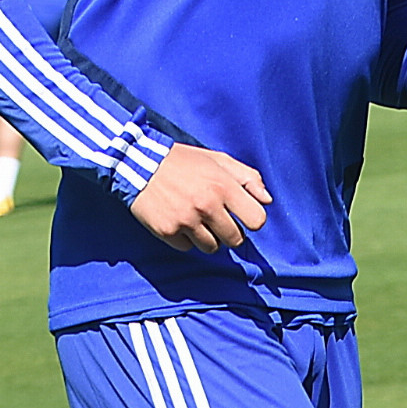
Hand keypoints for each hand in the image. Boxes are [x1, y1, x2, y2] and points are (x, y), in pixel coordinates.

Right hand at [130, 143, 270, 253]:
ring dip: (207, 238)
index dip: (251, 220)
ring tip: (196, 220)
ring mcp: (186, 220)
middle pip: (235, 240)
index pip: (257, 220)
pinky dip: (185, 239)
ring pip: (211, 248)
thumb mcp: (218, 160)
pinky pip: (187, 248)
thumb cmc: (183, 161)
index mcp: (223, 186)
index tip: (241, 216)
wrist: (138, 162)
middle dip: (230, 232)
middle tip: (217, 220)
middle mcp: (206, 205)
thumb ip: (247, 178)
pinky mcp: (167, 231)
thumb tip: (267, 200)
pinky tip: (178, 221)